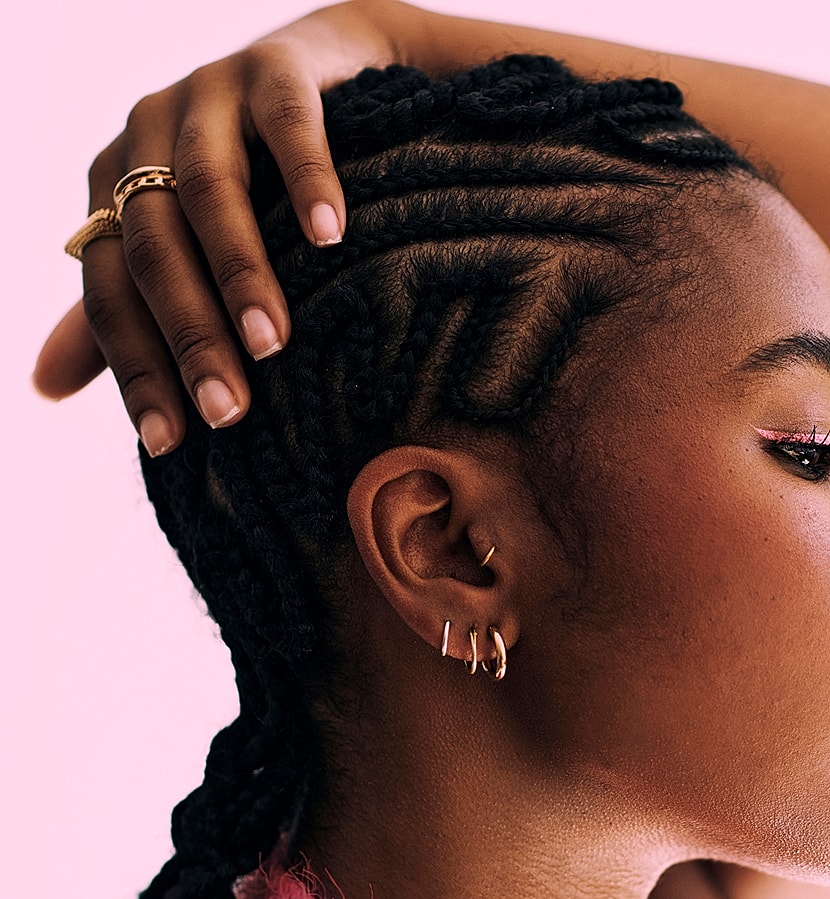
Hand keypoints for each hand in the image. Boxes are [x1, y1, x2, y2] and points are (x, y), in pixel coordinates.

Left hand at [35, 1, 425, 454]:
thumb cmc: (255, 180)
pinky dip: (307, 182)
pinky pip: (286, 124)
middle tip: (228, 411)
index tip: (172, 443)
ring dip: (238, 272)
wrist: (323, 69)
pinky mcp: (277, 65)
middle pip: (153, 246)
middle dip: (188, 335)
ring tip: (273, 343)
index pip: (109, 289)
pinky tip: (330, 239)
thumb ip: (126, 309)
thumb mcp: (183, 244)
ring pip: (210, 190)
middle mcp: (148, 133)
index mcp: (115, 185)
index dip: (135, 367)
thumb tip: (41, 387)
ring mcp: (210, 92)